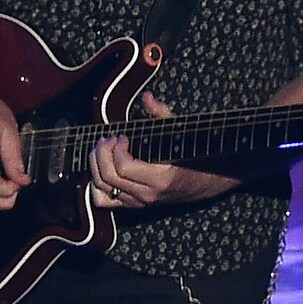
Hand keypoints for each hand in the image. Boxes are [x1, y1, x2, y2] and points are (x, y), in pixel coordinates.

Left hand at [88, 91, 241, 208]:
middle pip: (109, 177)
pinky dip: (96, 186)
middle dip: (102, 153)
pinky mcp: (132, 205)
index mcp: (160, 178)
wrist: (207, 182)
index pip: (124, 167)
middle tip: (107, 139)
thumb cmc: (194, 156)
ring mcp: (138, 202)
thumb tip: (147, 98)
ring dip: (96, 166)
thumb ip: (161, 115)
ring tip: (102, 150)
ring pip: (102, 189)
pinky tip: (102, 169)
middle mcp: (147, 195)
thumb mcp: (180, 133)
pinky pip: (103, 201)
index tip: (122, 136)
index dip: (116, 149)